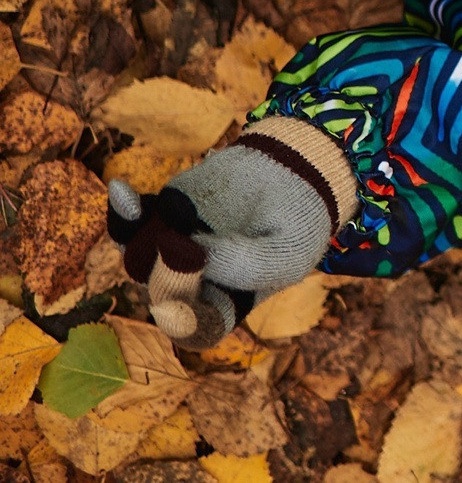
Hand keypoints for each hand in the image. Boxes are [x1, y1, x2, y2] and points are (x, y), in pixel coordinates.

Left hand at [106, 117, 353, 346]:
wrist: (295, 171)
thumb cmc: (298, 222)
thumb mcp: (289, 251)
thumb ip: (246, 264)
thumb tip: (186, 251)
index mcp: (225, 305)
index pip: (197, 329)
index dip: (183, 324)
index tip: (173, 309)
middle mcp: (192, 286)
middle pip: (162, 293)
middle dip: (167, 274)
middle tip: (183, 242)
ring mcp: (172, 253)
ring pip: (137, 261)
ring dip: (138, 242)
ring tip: (153, 215)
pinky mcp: (162, 217)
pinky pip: (130, 222)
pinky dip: (124, 211)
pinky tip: (123, 191)